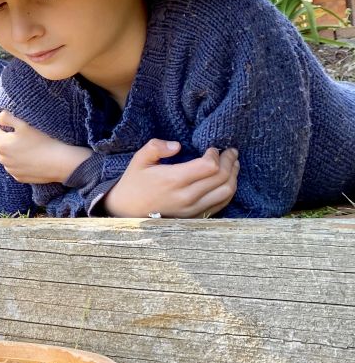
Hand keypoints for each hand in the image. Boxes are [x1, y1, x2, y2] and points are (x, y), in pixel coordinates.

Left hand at [0, 110, 93, 183]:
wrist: (58, 162)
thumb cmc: (41, 141)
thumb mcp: (23, 125)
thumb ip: (6, 118)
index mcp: (0, 144)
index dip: (5, 124)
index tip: (18, 125)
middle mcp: (1, 158)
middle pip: (0, 142)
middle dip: (9, 138)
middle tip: (26, 136)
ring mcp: (10, 169)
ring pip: (8, 155)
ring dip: (14, 151)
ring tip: (30, 148)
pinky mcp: (19, 177)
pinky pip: (16, 166)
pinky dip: (20, 162)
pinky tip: (32, 158)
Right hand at [102, 140, 238, 217]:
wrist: (127, 210)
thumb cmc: (135, 182)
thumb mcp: (139, 160)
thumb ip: (156, 147)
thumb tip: (177, 145)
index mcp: (173, 180)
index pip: (209, 166)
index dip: (216, 155)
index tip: (212, 148)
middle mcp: (186, 196)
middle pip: (221, 178)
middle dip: (230, 161)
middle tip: (230, 152)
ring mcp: (192, 209)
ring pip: (226, 191)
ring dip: (233, 176)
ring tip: (233, 164)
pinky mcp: (195, 216)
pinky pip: (221, 204)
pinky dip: (229, 190)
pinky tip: (228, 180)